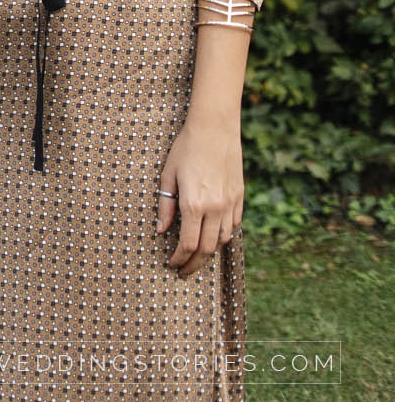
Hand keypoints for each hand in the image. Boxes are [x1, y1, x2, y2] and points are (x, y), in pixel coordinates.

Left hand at [156, 117, 243, 277]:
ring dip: (209, 253)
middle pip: (207, 249)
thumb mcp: (167, 176)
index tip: (172, 265)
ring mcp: (230, 204)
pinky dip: (223, 237)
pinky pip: (233, 226)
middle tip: (183, 272)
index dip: (179, 259)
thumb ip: (165, 206)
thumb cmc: (186, 149)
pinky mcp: (240, 198)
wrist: (215, 129)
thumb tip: (161, 231)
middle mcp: (215, 208)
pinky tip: (212, 239)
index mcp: (194, 204)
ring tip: (196, 259)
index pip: (188, 244)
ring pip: (222, 240)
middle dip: (194, 264)